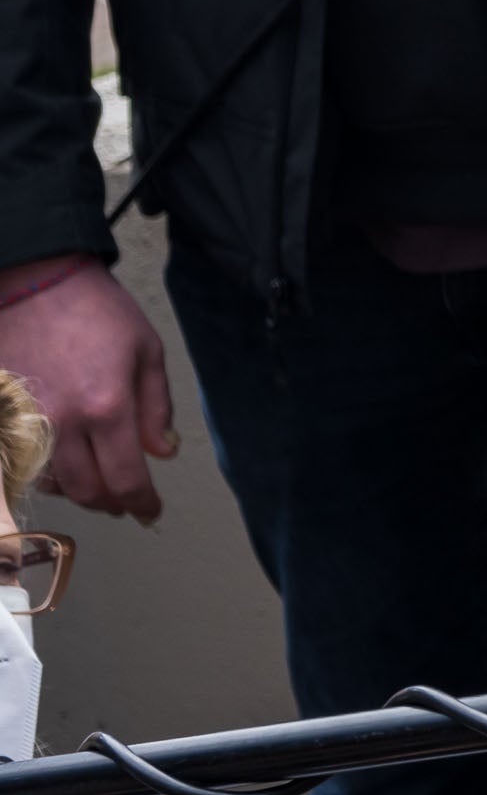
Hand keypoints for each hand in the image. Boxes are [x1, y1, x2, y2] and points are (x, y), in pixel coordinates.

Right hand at [0, 264, 170, 522]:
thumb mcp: (147, 351)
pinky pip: (25, 463)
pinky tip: (68, 463)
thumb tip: (162, 452)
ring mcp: (26, 423)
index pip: (126, 479)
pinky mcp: (3, 417)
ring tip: (102, 481)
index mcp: (106, 407)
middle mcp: (62, 423)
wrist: (35, 282)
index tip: (151, 512)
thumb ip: (156, 408)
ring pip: (53, 484)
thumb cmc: (97, 311)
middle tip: (129, 501)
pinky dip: (49, 474)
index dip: (142, 504)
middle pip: (87, 491)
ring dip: (81, 491)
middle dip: (113, 503)